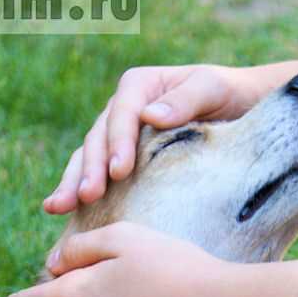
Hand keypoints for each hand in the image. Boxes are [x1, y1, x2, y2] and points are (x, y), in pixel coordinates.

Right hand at [43, 65, 257, 214]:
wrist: (239, 108)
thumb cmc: (229, 94)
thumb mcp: (213, 89)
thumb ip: (185, 99)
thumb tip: (149, 115)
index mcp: (139, 86)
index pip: (121, 114)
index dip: (118, 142)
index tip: (119, 171)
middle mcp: (121, 109)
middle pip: (98, 138)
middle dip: (89, 168)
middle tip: (87, 196)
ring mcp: (117, 135)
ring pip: (87, 157)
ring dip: (72, 181)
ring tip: (58, 207)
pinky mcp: (120, 158)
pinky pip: (94, 172)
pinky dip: (77, 189)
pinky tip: (62, 211)